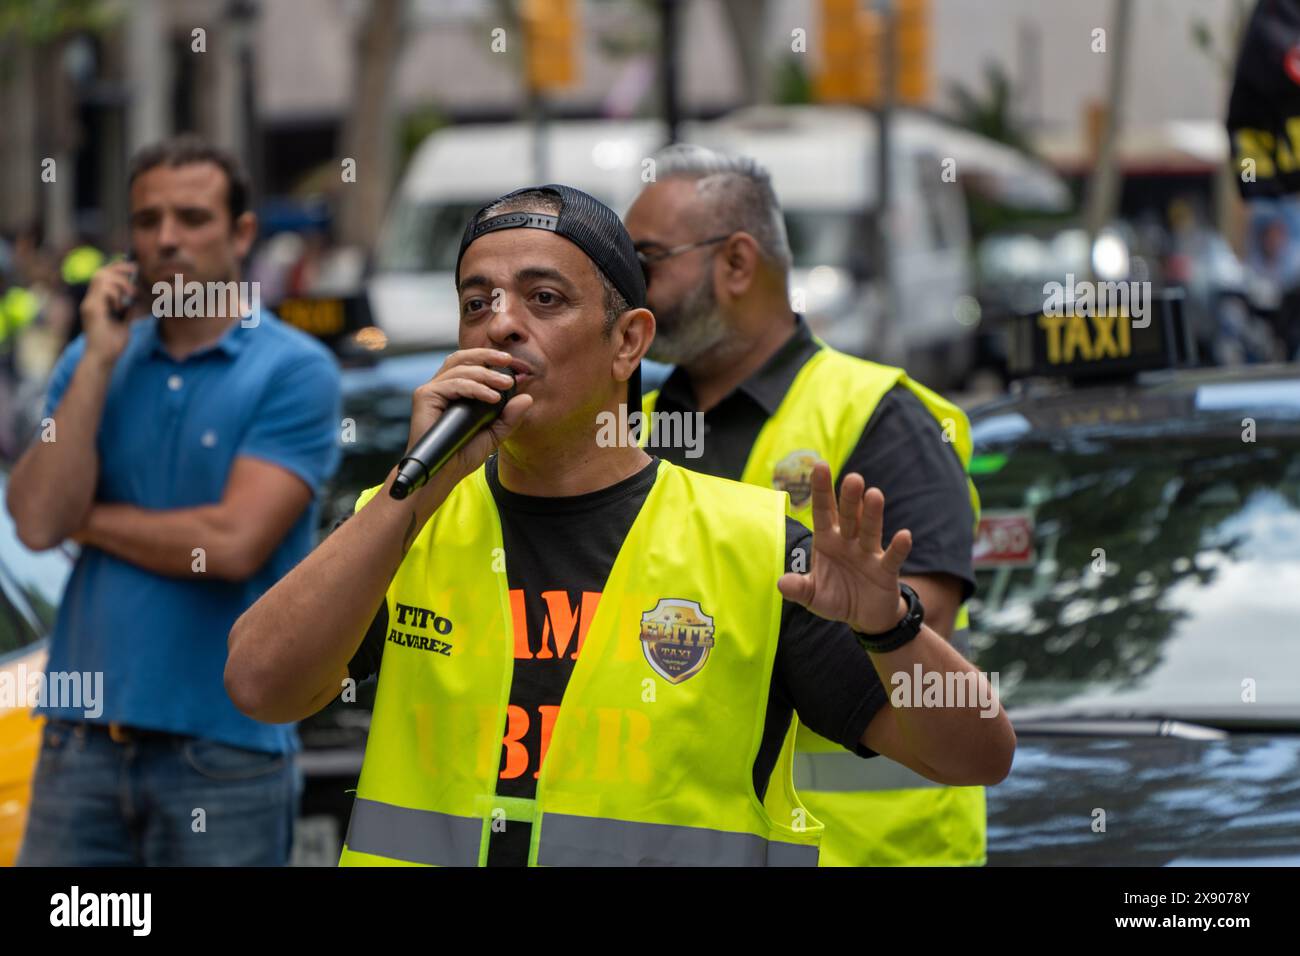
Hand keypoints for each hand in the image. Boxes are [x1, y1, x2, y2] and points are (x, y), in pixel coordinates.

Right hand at [80, 261, 140, 365]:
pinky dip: (117, 294)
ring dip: (121, 283)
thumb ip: (129, 309)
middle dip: (120, 269)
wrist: (103, 358)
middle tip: (136, 274)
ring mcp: (89, 303)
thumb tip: (139, 297)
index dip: (117, 268)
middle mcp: (91, 300)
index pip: (104, 276)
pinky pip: (105, 290)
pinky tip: (120, 307)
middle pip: (101, 272)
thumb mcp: (125, 322)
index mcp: (98, 302)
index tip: (134, 267)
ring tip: (130, 297)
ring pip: (102, 277)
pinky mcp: (92, 309)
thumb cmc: (113, 344)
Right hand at [403, 348, 533, 493]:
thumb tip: (527, 398)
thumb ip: (509, 417)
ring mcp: (432, 390)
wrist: (442, 474)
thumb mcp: (494, 434)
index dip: (490, 360)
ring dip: (485, 374)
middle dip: (487, 356)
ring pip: (459, 369)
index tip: (513, 364)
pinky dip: (474, 388)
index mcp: (454, 391)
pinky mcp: (425, 396)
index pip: (470, 365)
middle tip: (510, 361)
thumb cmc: (462, 454)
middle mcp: (441, 387)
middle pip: (462, 358)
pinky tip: (492, 396)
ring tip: (505, 384)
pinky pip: (453, 384)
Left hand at [777, 461, 912, 634]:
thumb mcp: (813, 596)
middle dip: (850, 498)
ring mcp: (868, 554)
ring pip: (870, 530)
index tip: (820, 465)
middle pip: (849, 516)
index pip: (823, 512)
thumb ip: (799, 588)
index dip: (821, 490)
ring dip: (872, 514)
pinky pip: (892, 558)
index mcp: (827, 541)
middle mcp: (848, 541)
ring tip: (874, 494)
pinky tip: (904, 535)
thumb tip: (781, 582)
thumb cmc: (836, 597)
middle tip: (852, 478)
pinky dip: (899, 548)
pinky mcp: (886, 571)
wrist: (864, 618)